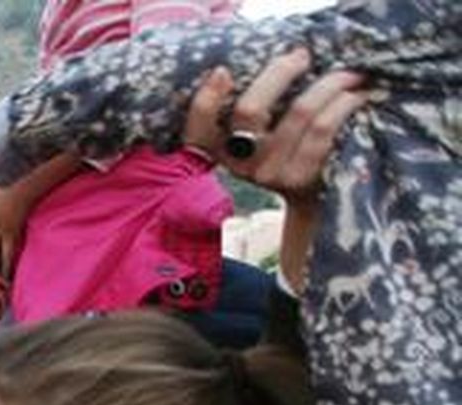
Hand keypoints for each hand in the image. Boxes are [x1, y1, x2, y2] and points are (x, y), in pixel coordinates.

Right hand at [183, 51, 366, 205]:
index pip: (197, 132)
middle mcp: (240, 165)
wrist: (317, 198)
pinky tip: (355, 97)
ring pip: (298, 112)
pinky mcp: (298, 179)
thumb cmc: (293, 151)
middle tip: (302, 57)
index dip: (205, 102)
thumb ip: (262, 107)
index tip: (223, 72)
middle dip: (279, 72)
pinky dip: (343, 105)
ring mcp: (267, 174)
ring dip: (329, 84)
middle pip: (249, 110)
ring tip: (347, 75)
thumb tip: (286, 58)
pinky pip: (323, 129)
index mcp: (223, 152)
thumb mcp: (267, 135)